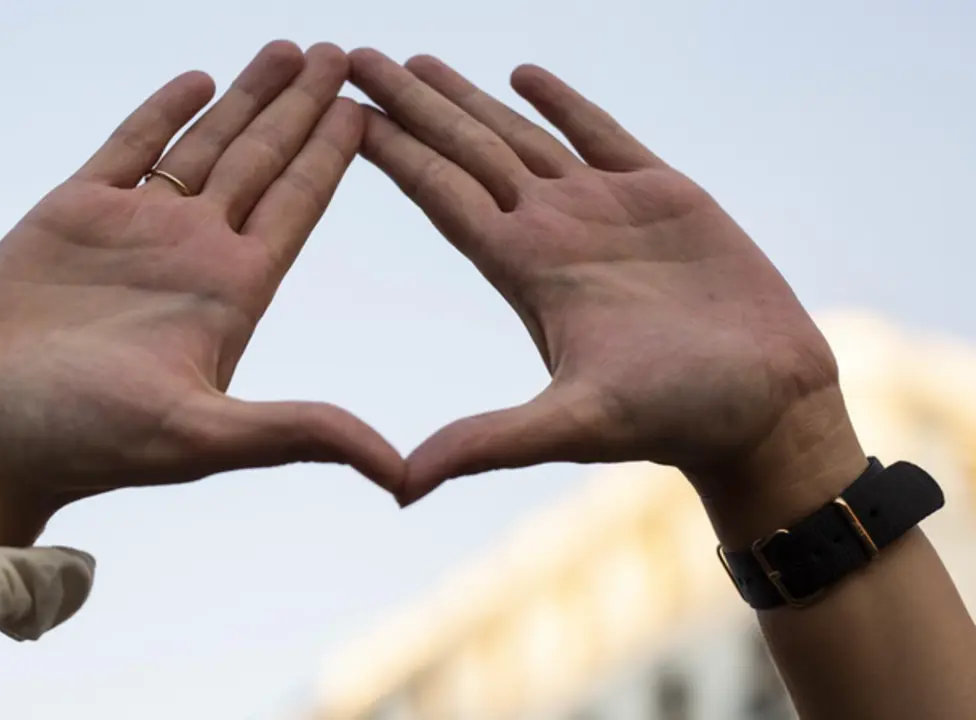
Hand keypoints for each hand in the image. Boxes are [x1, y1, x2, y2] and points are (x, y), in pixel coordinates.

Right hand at [0, 42, 402, 537]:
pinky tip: (198, 79)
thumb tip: (404, 474)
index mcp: (231, 294)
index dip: (333, 155)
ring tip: (291, 50)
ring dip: (248, 97)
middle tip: (343, 56)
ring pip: (206, 144)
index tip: (369, 106)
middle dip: (303, 107)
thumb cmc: (83, 444)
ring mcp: (135, 229)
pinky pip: (130, 145)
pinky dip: (164, 111)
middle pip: (264, 161)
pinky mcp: (72, 213)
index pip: (298, 206)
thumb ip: (300, 433)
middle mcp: (192, 254)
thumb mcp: (203, 437)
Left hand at [350, 50, 864, 521]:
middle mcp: (552, 232)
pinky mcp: (663, 195)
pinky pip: (600, 132)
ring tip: (415, 61)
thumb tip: (399, 485)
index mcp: (526, 270)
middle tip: (353, 57)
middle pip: (463, 151)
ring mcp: (603, 210)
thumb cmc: (677, 420)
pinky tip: (522, 74)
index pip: (441, 194)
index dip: (392, 151)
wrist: (764, 408)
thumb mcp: (574, 426)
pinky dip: (562, 101)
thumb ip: (489, 443)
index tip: (342, 111)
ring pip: (519, 135)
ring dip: (467, 97)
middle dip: (410, 105)